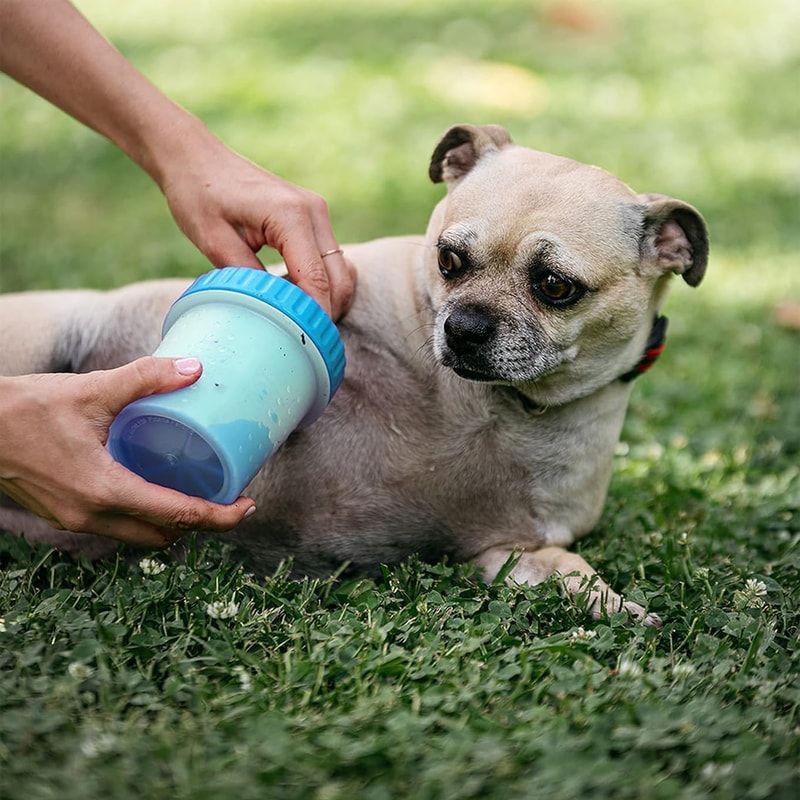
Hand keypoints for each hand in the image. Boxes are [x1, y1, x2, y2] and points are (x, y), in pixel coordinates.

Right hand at [0, 357, 255, 547]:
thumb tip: (195, 368)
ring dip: (171, 521)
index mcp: (105, 491)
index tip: (247, 507)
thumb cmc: (23, 409)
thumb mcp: (92, 389)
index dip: (219, 517)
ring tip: (197, 489)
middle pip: (163, 535)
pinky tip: (153, 483)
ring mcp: (76, 519)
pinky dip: (144, 514)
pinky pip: (117, 525)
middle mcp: (92, 516)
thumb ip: (147, 378)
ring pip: (139, 535)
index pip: (178, 517)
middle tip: (227, 497)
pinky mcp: (66, 512)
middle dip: (201, 523)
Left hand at [158, 128, 355, 320]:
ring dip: (328, 299)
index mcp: (290, 215)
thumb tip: (272, 314)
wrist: (196, 157)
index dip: (316, 316)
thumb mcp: (214, 241)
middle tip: (304, 339)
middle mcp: (313, 211)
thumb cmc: (198, 194)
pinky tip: (296, 296)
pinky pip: (330, 259)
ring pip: (341, 271)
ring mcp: (317, 212)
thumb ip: (247, 278)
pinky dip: (322, 283)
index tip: (306, 344)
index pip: (317, 279)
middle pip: (339, 278)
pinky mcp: (313, 217)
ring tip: (299, 320)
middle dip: (328, 313)